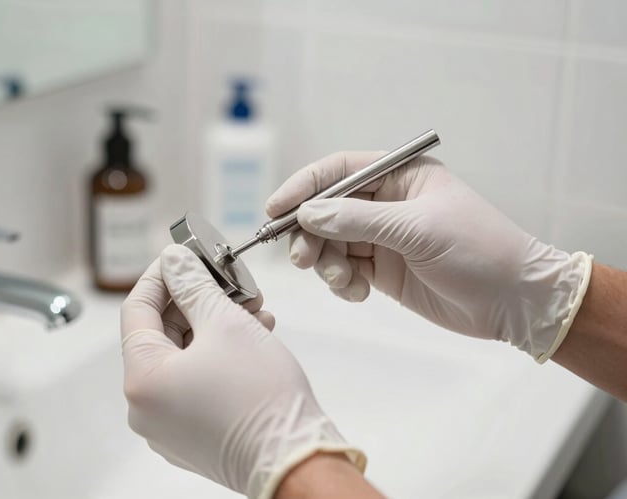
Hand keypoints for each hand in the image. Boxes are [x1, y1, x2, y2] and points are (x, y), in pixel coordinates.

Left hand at [120, 244, 365, 498]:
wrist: (297, 460)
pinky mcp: (193, 435)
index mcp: (142, 380)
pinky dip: (218, 356)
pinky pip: (195, 382)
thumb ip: (193, 286)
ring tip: (252, 310)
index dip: (161, 275)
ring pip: (183, 358)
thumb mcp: (225, 323)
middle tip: (226, 281)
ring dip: (214, 327)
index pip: (136, 309)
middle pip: (161, 334)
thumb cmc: (262, 400)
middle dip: (197, 301)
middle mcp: (146, 408)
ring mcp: (168, 426)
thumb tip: (175, 262)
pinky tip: (251, 338)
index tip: (182, 257)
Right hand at [266, 152, 591, 361]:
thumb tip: (308, 214)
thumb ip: (358, 220)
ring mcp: (382, 238)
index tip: (275, 208)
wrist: (513, 301)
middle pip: (326, 210)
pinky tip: (359, 293)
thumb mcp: (417, 229)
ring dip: (326, 262)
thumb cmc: (478, 250)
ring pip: (330, 243)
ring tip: (343, 280)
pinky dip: (342, 283)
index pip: (338, 171)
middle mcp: (386, 203)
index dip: (303, 187)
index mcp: (400, 176)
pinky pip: (344, 270)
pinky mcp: (382, 270)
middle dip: (310, 233)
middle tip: (302, 258)